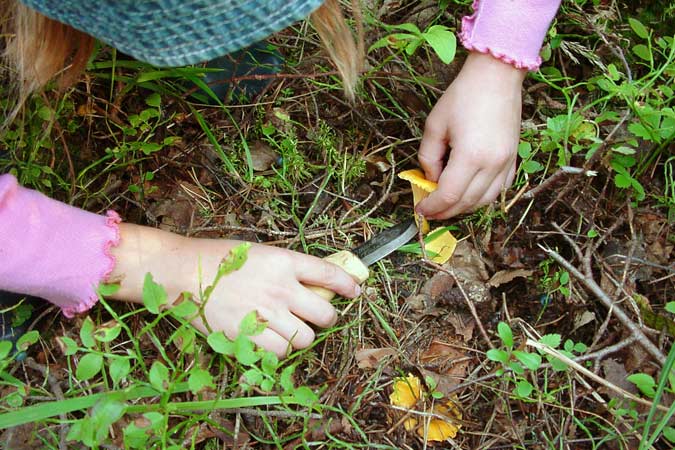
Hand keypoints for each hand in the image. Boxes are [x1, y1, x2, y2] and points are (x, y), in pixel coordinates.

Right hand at [109, 224, 360, 356]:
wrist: (181, 272)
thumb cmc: (217, 258)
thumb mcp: (260, 252)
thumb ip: (288, 267)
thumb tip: (315, 282)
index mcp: (285, 261)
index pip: (331, 274)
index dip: (350, 285)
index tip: (356, 291)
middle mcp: (281, 288)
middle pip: (326, 313)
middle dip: (327, 317)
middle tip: (317, 316)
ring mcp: (267, 313)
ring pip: (307, 338)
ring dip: (302, 336)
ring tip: (288, 329)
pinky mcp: (249, 335)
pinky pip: (282, 353)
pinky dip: (280, 350)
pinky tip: (270, 340)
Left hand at [416, 52, 526, 218]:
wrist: (497, 76)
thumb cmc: (463, 96)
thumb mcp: (434, 125)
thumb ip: (428, 158)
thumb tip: (431, 180)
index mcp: (470, 156)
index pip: (449, 196)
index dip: (432, 207)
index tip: (420, 210)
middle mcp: (492, 164)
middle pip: (467, 203)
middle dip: (445, 211)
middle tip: (430, 210)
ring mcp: (506, 163)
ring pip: (485, 201)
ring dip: (464, 207)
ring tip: (447, 203)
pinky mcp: (513, 159)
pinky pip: (499, 190)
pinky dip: (483, 197)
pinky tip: (469, 192)